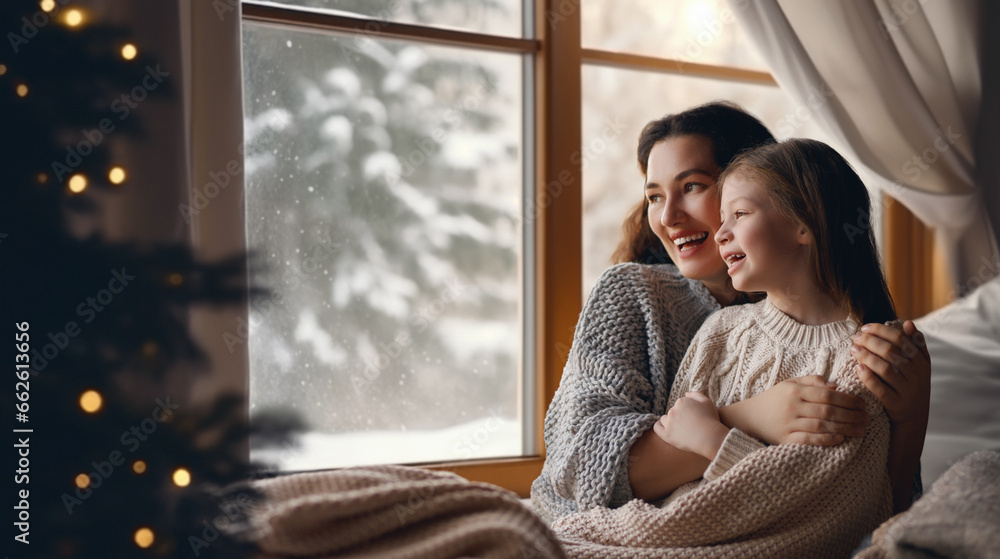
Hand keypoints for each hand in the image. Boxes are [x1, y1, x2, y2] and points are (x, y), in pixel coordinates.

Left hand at [654, 392, 728, 459]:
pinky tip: (664, 429)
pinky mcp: (666, 434)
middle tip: (688, 425)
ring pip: (664, 419)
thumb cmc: (711, 420)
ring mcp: (669, 423)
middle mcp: (673, 411)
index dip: (687, 411)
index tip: (692, 418)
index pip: (680, 404)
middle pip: (672, 411)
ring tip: (679, 429)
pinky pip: (657, 428)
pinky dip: (659, 427)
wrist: (710, 438)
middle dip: (679, 416)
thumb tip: (686, 394)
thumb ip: (696, 394)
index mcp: (681, 402)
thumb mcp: (707, 402)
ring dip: (670, 422)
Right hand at [719, 376, 866, 444]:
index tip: (862, 403)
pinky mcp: (784, 439)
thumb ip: (811, 381)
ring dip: (844, 428)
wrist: (748, 417)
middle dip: (850, 415)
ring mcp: (788, 424)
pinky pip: (808, 440)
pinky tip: (840, 439)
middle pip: (827, 410)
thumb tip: (836, 385)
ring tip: (861, 430)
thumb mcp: (789, 384)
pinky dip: (825, 440)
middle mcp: (792, 407)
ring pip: (821, 426)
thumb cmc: (773, 399)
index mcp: (794, 391)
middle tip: (867, 418)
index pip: (826, 394)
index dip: (847, 399)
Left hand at [852, 320, 930, 426]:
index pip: (900, 339)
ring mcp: (907, 390)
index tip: (864, 327)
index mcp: (921, 361)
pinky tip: (858, 368)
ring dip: (866, 356)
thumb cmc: (912, 386)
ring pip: (885, 369)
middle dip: (870, 341)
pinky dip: (868, 377)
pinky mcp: (896, 404)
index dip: (880, 330)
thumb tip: (908, 323)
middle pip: (891, 352)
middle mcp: (917, 375)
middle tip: (856, 338)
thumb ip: (916, 344)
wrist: (915, 419)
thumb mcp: (920, 366)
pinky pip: (880, 388)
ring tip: (853, 350)